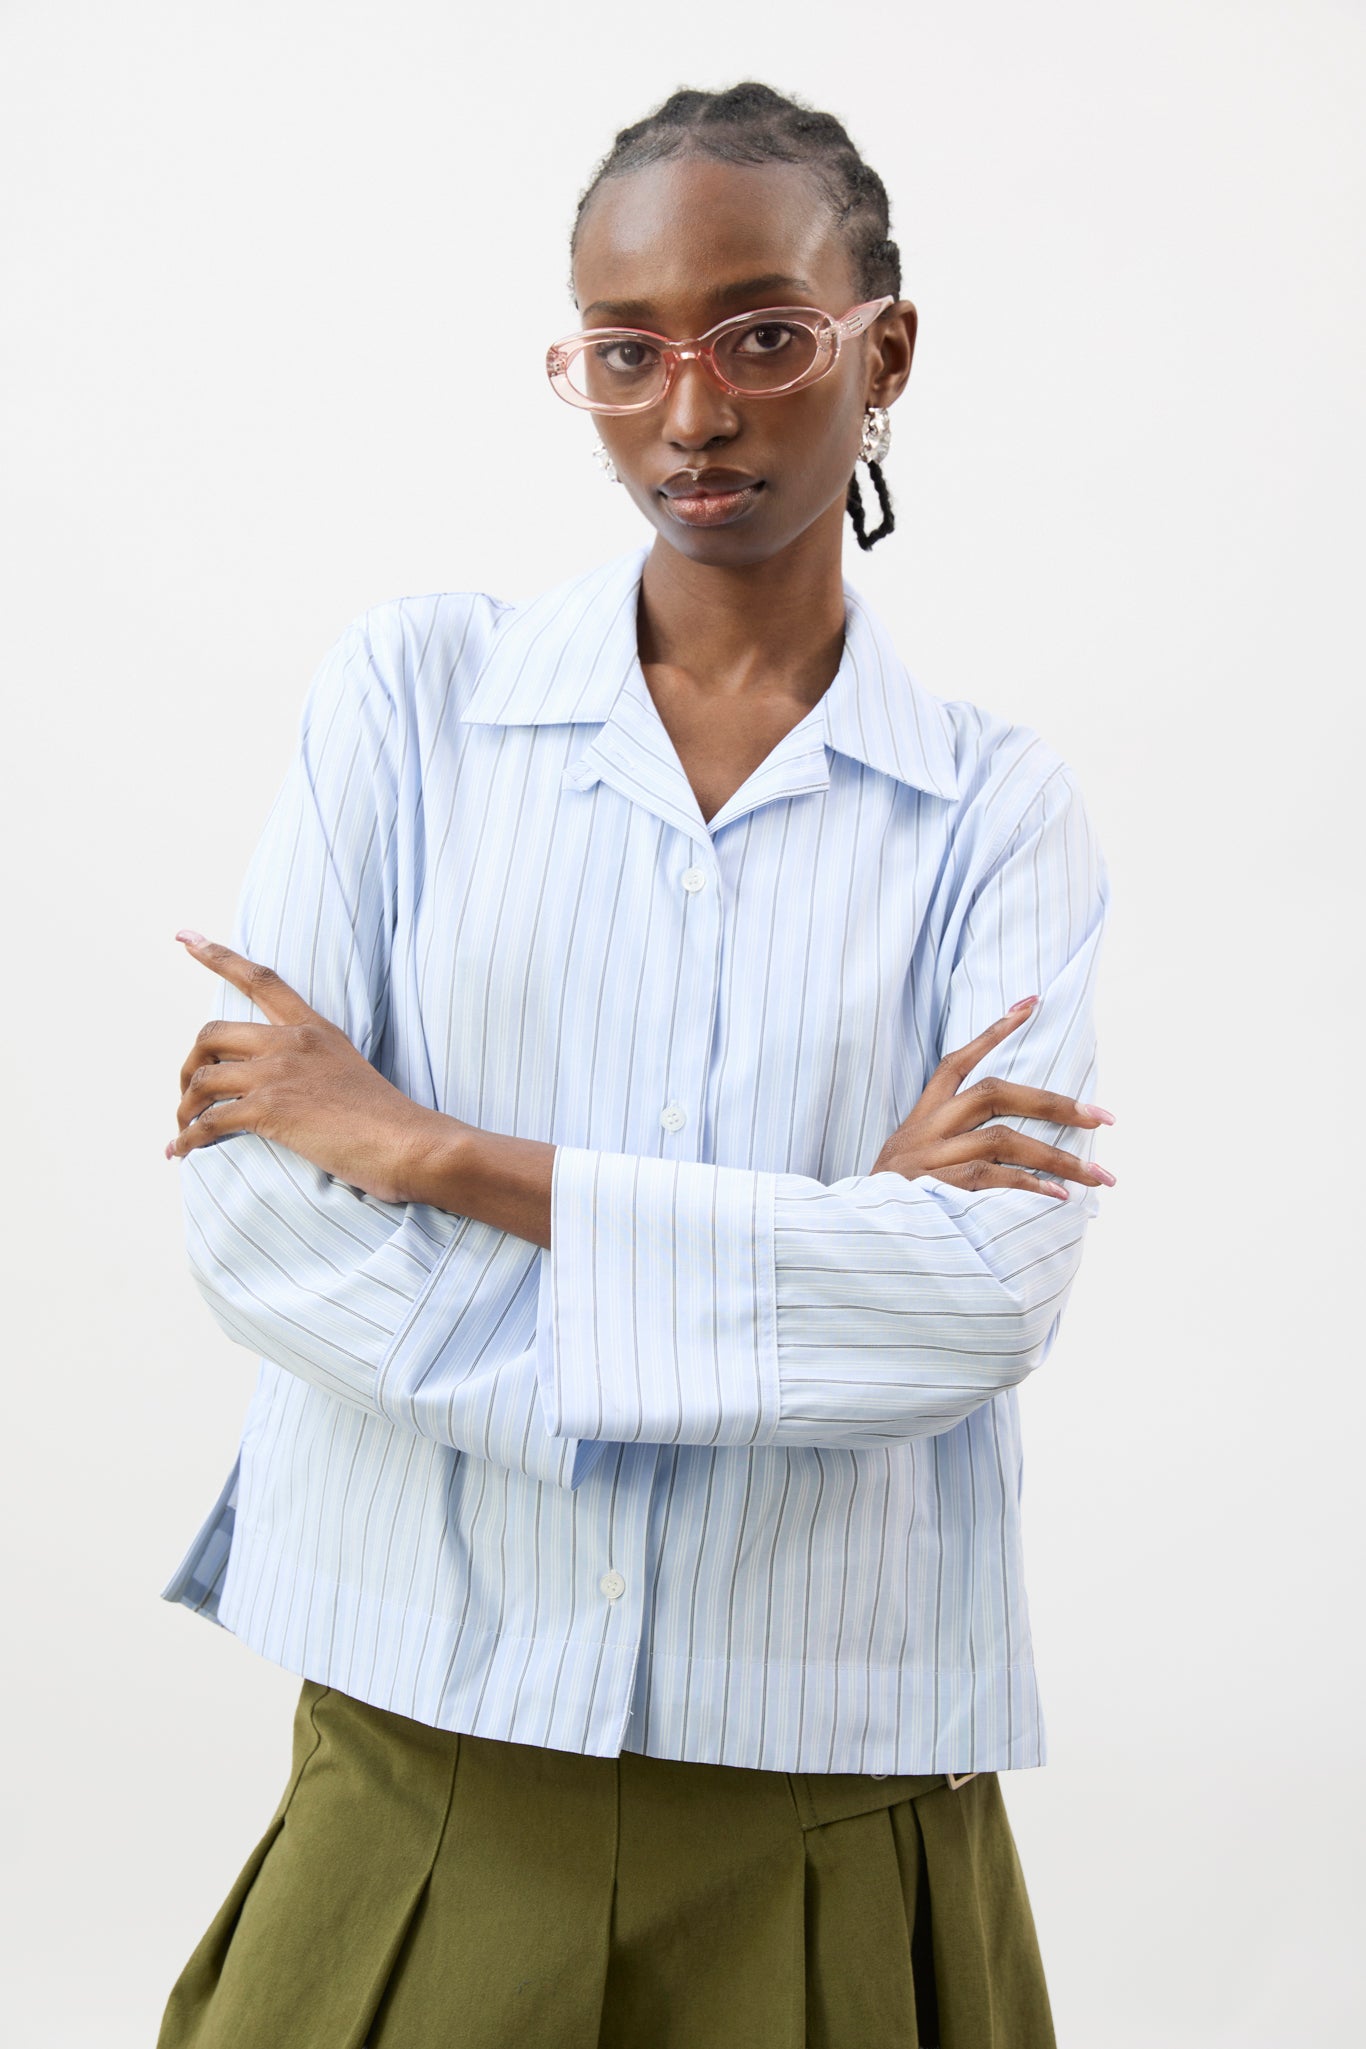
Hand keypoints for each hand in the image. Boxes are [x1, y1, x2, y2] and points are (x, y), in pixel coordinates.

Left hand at [167, 933, 468, 1205]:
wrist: (410, 1144)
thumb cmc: (387, 1121)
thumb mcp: (348, 1071)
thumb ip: (311, 1065)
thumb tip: (276, 1086)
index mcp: (314, 1029)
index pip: (261, 981)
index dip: (219, 957)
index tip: (185, 936)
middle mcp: (293, 1043)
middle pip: (212, 1034)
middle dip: (188, 1065)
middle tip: (187, 1094)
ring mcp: (280, 1073)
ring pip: (202, 1079)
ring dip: (184, 1109)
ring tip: (184, 1132)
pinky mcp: (271, 1108)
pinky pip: (209, 1121)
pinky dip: (188, 1139)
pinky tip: (182, 1153)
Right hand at [869, 996, 1115, 1199]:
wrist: (851, 1235)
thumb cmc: (895, 1201)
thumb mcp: (913, 1162)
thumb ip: (953, 1145)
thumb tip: (1017, 1148)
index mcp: (922, 1117)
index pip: (957, 1062)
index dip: (995, 1030)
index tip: (1032, 1002)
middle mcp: (927, 1129)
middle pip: (995, 1093)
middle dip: (1055, 1103)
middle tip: (1103, 1117)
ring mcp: (930, 1158)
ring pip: (1003, 1139)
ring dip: (1057, 1157)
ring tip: (1098, 1177)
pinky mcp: (934, 1188)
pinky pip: (990, 1178)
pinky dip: (1029, 1185)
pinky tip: (1059, 1197)